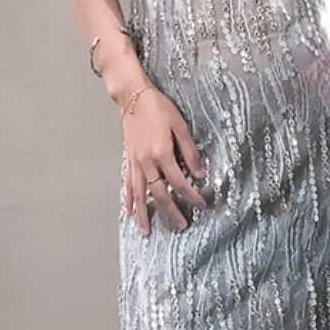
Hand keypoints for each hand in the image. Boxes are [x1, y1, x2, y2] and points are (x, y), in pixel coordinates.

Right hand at [122, 86, 206, 235]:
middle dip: (171, 212)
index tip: (201, 205)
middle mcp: (146, 162)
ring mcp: (135, 163)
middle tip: (182, 225)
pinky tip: (130, 212)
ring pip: (140, 194)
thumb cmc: (158, 108)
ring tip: (146, 232)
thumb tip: (200, 173)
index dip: (191, 196)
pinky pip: (128, 185)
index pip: (179, 183)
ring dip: (144, 214)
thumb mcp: (180, 126)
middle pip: (160, 194)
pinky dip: (129, 200)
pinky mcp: (128, 160)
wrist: (133, 97)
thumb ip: (190, 151)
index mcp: (162, 154)